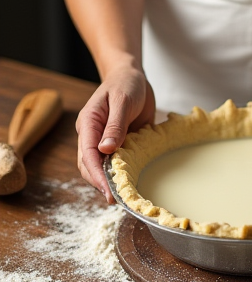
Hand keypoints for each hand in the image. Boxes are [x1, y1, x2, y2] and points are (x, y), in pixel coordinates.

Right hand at [76, 64, 153, 202]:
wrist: (132, 78)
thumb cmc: (126, 85)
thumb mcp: (122, 102)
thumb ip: (115, 126)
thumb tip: (106, 150)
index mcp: (89, 123)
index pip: (88, 155)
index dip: (97, 175)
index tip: (108, 193)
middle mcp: (92, 135)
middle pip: (89, 167)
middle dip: (101, 185)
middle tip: (120, 202)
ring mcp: (103, 142)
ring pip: (100, 169)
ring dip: (110, 184)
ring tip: (126, 200)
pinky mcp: (117, 146)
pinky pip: (116, 166)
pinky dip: (121, 177)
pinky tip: (132, 188)